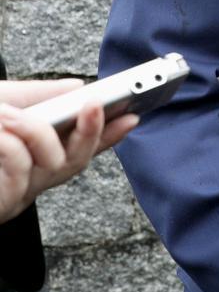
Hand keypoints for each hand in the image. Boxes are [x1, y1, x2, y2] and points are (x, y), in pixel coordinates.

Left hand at [0, 80, 138, 222]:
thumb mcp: (7, 102)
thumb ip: (41, 96)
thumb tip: (80, 87)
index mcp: (33, 157)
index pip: (81, 148)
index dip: (109, 135)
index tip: (132, 117)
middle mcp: (30, 178)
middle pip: (78, 161)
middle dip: (93, 131)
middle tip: (96, 104)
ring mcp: (19, 193)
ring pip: (55, 163)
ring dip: (34, 130)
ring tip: (8, 113)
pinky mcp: (5, 204)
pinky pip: (23, 165)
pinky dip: (10, 140)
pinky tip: (1, 122)